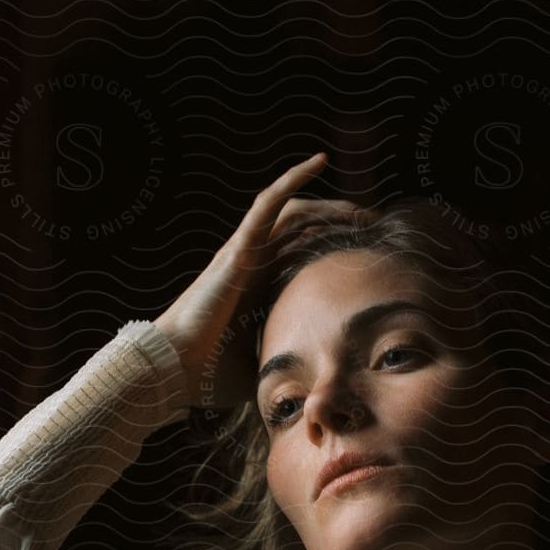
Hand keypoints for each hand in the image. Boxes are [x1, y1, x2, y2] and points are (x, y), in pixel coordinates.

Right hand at [153, 151, 376, 409]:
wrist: (175, 369)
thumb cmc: (209, 375)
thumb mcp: (264, 369)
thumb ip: (287, 368)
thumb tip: (318, 388)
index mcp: (260, 291)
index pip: (304, 258)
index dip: (336, 252)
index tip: (370, 258)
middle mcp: (254, 265)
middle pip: (305, 231)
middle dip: (342, 226)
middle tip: (375, 231)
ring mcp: (245, 253)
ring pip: (293, 212)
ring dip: (330, 206)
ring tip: (361, 211)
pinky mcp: (238, 249)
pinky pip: (268, 205)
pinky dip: (291, 179)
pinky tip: (318, 162)